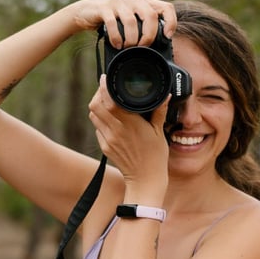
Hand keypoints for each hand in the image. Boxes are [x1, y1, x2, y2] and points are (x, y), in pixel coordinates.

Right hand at [70, 0, 176, 48]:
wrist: (85, 12)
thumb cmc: (111, 20)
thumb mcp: (130, 21)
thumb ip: (143, 27)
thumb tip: (158, 46)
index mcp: (143, 1)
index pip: (166, 7)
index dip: (171, 22)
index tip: (167, 37)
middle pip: (150, 15)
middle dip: (148, 36)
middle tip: (142, 47)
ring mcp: (118, 2)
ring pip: (131, 21)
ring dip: (131, 39)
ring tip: (127, 47)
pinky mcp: (104, 7)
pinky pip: (113, 23)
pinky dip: (116, 37)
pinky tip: (117, 44)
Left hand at [88, 76, 169, 198]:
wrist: (145, 179)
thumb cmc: (155, 156)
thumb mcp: (159, 131)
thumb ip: (159, 110)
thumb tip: (166, 94)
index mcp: (129, 123)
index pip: (109, 100)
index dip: (104, 87)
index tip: (106, 79)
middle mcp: (116, 130)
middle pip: (95, 105)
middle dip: (98, 94)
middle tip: (105, 88)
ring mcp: (108, 139)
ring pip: (93, 115)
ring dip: (97, 106)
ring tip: (106, 101)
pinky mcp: (105, 146)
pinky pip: (97, 128)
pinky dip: (101, 120)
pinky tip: (110, 119)